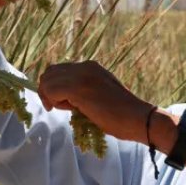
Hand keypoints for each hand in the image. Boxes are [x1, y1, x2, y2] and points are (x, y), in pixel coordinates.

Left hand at [37, 61, 152, 143]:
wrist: (138, 118)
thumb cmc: (121, 115)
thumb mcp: (98, 95)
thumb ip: (81, 91)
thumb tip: (61, 96)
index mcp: (91, 67)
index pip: (58, 69)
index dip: (53, 86)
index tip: (57, 103)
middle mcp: (85, 66)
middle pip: (49, 72)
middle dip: (47, 91)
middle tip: (55, 108)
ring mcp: (82, 75)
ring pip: (47, 80)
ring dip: (51, 97)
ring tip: (70, 109)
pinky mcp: (78, 87)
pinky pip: (51, 90)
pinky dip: (54, 101)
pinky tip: (71, 110)